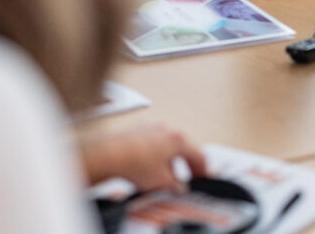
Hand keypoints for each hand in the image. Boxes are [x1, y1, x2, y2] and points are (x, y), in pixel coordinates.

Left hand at [79, 124, 206, 191]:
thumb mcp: (163, 182)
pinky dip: (157, 153)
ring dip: (171, 159)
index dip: (203, 170)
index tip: (203, 177)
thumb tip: (179, 187)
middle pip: (183, 148)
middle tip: (189, 176)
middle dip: (187, 163)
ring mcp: (152, 128)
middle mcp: (167, 130)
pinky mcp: (138, 131)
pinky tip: (150, 166)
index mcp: (178, 140)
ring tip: (167, 174)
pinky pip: (154, 142)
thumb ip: (176, 185)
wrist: (111, 154)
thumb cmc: (136, 163)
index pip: (198, 155)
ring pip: (168, 144)